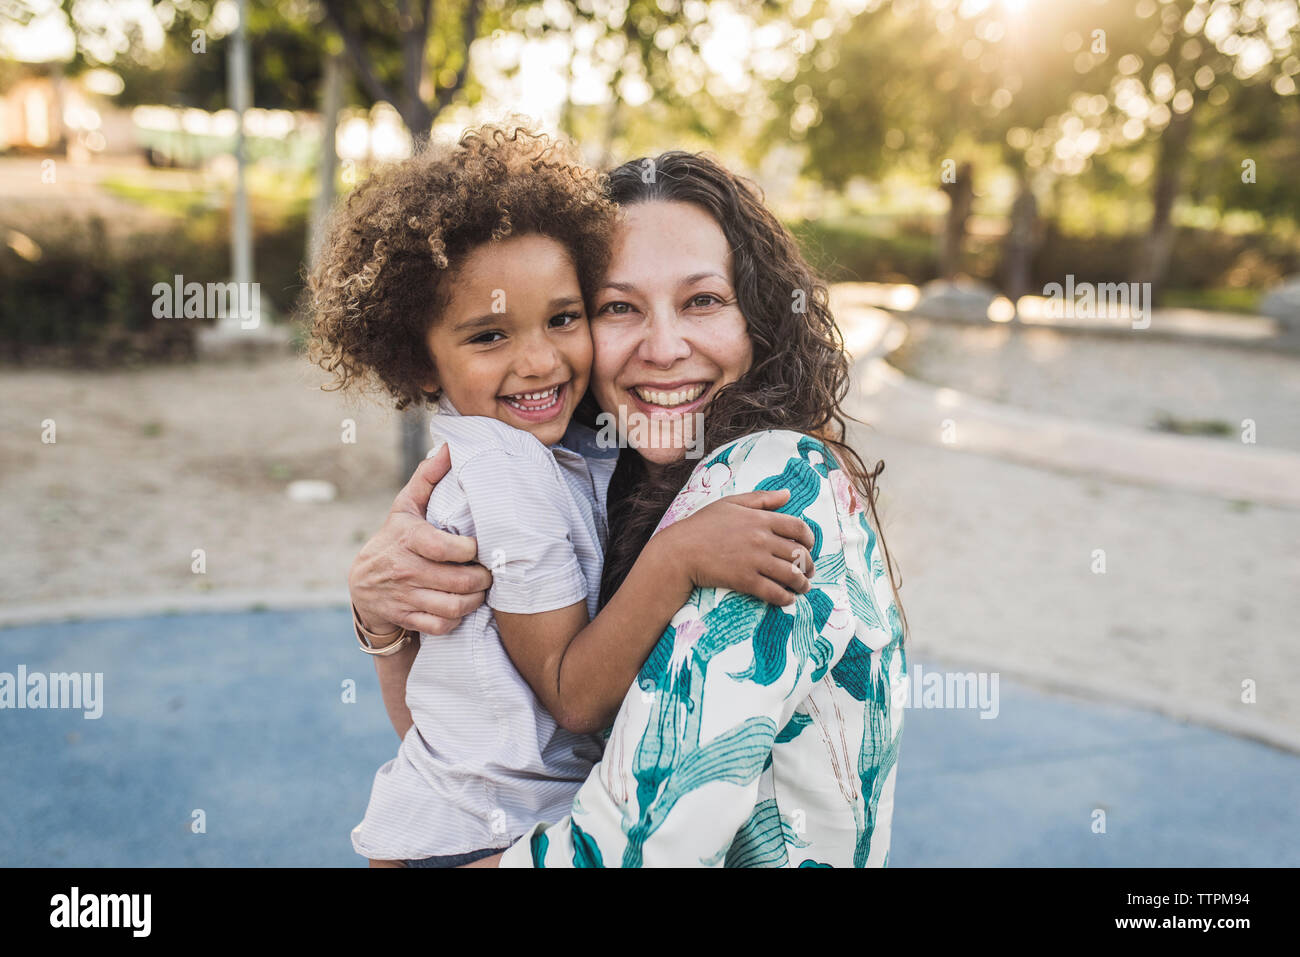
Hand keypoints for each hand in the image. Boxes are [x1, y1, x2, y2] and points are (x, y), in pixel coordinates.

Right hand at [349, 444, 492, 635]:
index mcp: (407, 538)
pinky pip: (441, 625)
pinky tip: (461, 607)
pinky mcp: (406, 617)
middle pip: (459, 581)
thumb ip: (428, 477)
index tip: (477, 546)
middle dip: (483, 578)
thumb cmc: (396, 539)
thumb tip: (450, 447)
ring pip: (453, 606)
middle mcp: (404, 569)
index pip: (445, 548)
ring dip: (475, 600)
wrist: (364, 584)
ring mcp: (404, 596)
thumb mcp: (406, 507)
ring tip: (481, 589)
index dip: (469, 550)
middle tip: (490, 571)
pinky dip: (457, 619)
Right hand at [661, 488, 814, 605]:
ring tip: (803, 588)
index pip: (799, 527)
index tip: (809, 547)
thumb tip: (787, 493)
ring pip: (791, 574)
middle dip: (809, 565)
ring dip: (802, 584)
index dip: (810, 539)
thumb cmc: (702, 525)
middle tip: (808, 572)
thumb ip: (761, 498)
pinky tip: (787, 599)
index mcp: (760, 518)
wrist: (679, 551)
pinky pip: (774, 592)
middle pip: (799, 553)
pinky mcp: (745, 580)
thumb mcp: (731, 503)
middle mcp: (762, 538)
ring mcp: (754, 560)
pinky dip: (785, 598)